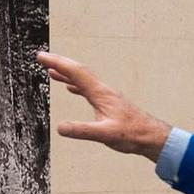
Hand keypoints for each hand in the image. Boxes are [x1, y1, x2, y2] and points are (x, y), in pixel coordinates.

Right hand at [40, 50, 172, 160]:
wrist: (151, 136)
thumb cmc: (132, 134)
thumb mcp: (104, 135)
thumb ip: (82, 130)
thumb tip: (60, 127)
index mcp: (100, 94)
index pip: (75, 73)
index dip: (57, 63)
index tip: (41, 57)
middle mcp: (103, 91)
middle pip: (78, 71)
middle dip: (59, 63)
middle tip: (42, 58)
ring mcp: (106, 96)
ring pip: (82, 79)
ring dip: (66, 73)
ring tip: (52, 71)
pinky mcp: (108, 103)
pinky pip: (87, 89)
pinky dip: (76, 84)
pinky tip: (71, 88)